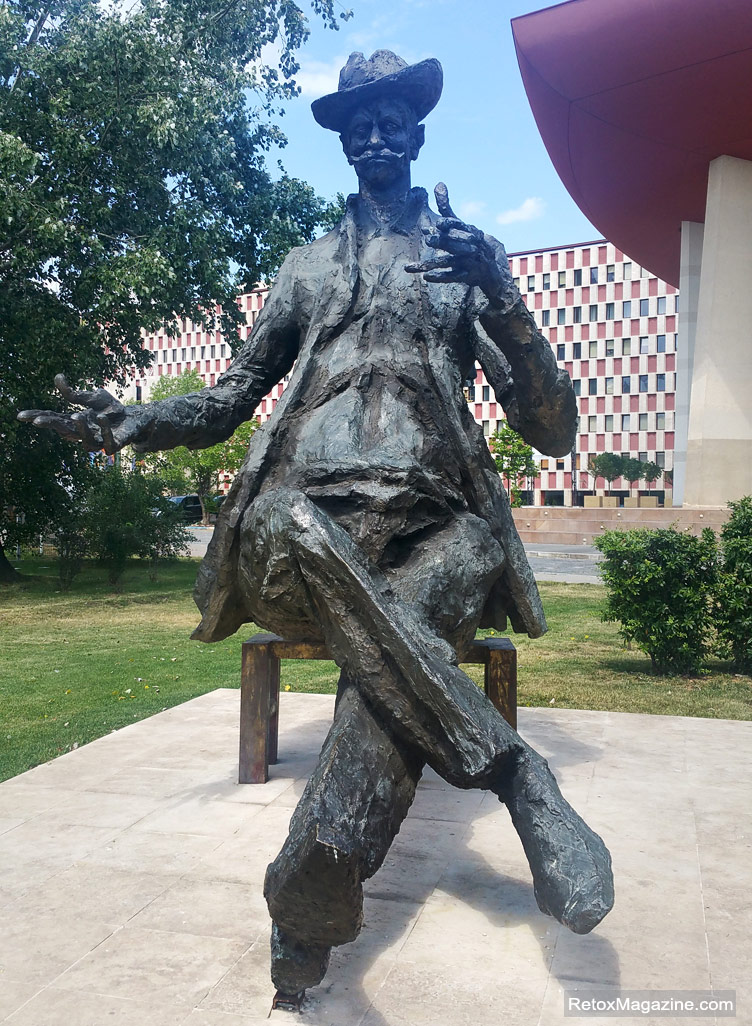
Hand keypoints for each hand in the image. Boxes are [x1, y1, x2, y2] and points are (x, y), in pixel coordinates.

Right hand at [17, 374, 136, 453]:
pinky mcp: (113, 446)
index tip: (21, 416)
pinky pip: (108, 442)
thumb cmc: (111, 410)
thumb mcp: (92, 397)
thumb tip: (57, 377)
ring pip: (85, 441)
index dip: (38, 417)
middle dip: (51, 425)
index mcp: (75, 421)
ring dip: (80, 428)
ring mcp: (98, 441)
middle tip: (38, 420)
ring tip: (76, 414)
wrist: (135, 419)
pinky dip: (105, 430)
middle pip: (64, 431)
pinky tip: (101, 417)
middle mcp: (84, 433)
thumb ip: (75, 392)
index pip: (54, 419)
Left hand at [405, 183, 504, 299]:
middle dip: (442, 241)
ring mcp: (466, 262)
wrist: (491, 265)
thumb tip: (438, 184)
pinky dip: (439, 277)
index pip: (458, 226)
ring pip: (447, 262)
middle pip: (453, 243)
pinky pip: (451, 277)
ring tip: (412, 266)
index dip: (449, 224)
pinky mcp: (465, 276)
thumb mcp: (460, 223)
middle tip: (428, 240)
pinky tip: (426, 277)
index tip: (439, 224)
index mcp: (468, 231)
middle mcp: (468, 246)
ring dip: (431, 264)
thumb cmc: (471, 240)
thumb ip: (447, 207)